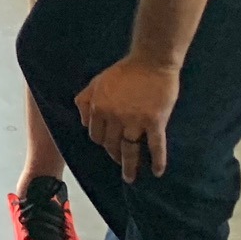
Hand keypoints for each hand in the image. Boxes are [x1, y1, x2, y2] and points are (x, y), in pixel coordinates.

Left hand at [77, 56, 179, 179]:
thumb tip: (83, 123)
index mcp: (98, 108)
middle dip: (114, 155)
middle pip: (111, 145)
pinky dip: (158, 161)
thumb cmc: (123, 72)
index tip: (108, 145)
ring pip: (129, 150)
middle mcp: (113, 117)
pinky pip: (156, 147)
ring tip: (130, 177)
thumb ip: (85, 101)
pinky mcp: (154, 122)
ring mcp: (134, 121)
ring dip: (130, 166)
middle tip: (119, 162)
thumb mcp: (96, 82)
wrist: (151, 62)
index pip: (95, 135)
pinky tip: (157, 172)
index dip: (101, 142)